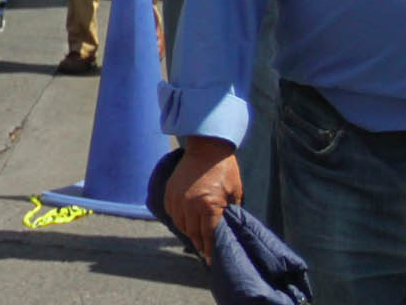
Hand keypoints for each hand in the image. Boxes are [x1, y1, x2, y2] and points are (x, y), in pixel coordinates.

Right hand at [164, 137, 241, 259]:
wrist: (207, 146)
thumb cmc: (225, 169)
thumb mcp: (235, 193)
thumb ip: (230, 212)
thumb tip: (227, 227)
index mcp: (208, 205)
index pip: (208, 235)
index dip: (209, 249)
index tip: (210, 260)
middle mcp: (190, 204)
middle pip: (192, 232)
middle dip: (199, 243)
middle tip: (203, 251)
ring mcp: (177, 196)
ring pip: (180, 224)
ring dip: (187, 232)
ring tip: (194, 237)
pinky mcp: (170, 190)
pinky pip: (170, 211)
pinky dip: (177, 219)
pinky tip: (184, 221)